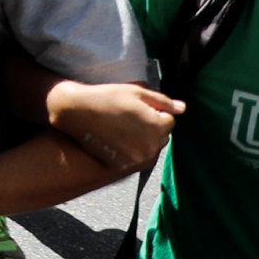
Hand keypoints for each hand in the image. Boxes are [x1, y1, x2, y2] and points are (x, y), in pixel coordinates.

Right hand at [47, 77, 183, 170]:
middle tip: (128, 118)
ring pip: (149, 148)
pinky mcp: (123, 165)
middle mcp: (151, 145)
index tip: (135, 108)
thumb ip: (162, 101)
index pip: (168, 120)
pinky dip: (128, 150)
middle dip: (150, 127)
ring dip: (141, 140)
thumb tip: (183, 108)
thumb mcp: (136, 93)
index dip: (153, 112)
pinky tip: (114, 139)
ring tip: (121, 128)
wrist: (75, 112)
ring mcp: (137, 158)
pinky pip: (135, 158)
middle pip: (161, 136)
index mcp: (158, 126)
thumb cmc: (106, 97)